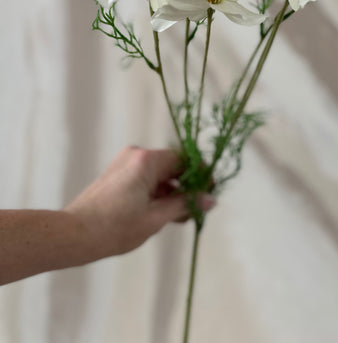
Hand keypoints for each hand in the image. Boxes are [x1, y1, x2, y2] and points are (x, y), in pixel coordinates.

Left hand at [65, 146, 214, 260]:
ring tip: (181, 217)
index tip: (209, 193)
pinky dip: (158, 192)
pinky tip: (164, 213)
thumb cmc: (115, 227)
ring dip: (173, 192)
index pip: (184, 159)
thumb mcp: (156, 218)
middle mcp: (137, 155)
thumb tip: (211, 200)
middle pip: (173, 165)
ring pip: (160, 173)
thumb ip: (185, 204)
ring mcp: (126, 163)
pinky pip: (147, 178)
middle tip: (196, 209)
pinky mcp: (118, 174)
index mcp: (147, 160)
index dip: (200, 175)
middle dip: (187, 186)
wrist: (74, 235)